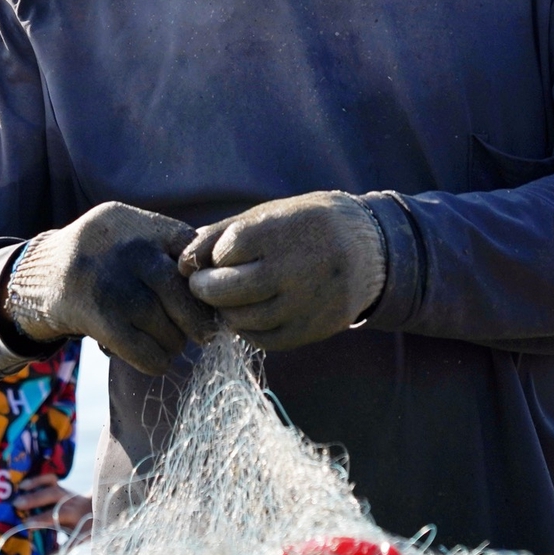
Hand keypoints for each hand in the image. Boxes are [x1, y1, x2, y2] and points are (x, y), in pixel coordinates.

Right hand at [5, 202, 215, 374]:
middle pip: (183, 295)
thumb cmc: (101, 255)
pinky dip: (157, 361)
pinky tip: (157, 358)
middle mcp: (130, 252)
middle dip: (198, 320)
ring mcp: (114, 286)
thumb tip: (219, 274)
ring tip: (173, 342)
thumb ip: (167, 243)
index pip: (192, 252)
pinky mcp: (100, 319)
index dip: (206, 279)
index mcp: (141, 227)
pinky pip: (145, 351)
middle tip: (205, 333)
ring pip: (168, 328)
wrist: (40, 274)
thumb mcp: (129, 230)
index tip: (211, 296)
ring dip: (176, 343)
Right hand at [13, 472, 90, 537]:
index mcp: (75, 515)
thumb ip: (62, 549)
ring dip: (35, 486)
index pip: (57, 515)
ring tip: (19, 489)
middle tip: (17, 505)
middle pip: (53, 496)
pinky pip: (50, 479)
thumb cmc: (84, 528)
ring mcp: (66, 491)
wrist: (97, 510)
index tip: (26, 524)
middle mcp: (70, 500)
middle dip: (35, 499)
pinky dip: (37, 480)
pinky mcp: (61, 486)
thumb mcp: (77, 539)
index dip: (42, 519)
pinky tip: (23, 485)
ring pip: (52, 485)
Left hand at [180, 191, 385, 350]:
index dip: (213, 255)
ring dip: (225, 311)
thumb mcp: (270, 215)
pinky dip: (248, 329)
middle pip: (228, 290)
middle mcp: (294, 269)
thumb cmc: (306, 226)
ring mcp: (304, 304)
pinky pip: (264, 339)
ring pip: (242, 319)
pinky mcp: (312, 330)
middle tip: (202, 284)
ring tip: (228, 298)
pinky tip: (250, 313)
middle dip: (205, 288)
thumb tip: (182, 259)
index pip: (226, 252)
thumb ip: (223, 233)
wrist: (370, 251)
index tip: (215, 255)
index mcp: (284, 232)